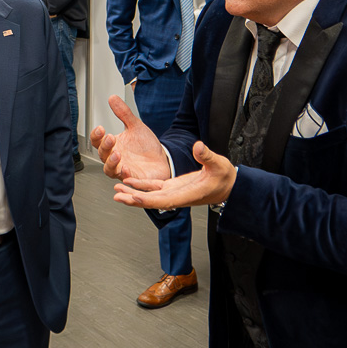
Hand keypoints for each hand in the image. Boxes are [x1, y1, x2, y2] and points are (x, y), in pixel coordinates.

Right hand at [87, 95, 169, 183]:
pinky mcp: (133, 178)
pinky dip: (125, 175)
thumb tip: (113, 98)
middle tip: (110, 138)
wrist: (162, 159)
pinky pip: (125, 179)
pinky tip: (127, 168)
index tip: (100, 129)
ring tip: (117, 154)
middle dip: (104, 146)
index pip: (97, 141)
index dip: (96, 136)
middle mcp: (115, 158)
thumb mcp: (136, 126)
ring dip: (111, 162)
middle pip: (102, 154)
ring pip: (110, 169)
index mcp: (113, 145)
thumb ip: (123, 113)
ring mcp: (123, 169)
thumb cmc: (146, 146)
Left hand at [113, 140, 237, 209]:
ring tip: (117, 190)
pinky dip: (141, 185)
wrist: (228, 185)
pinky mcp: (173, 187)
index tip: (134, 197)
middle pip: (151, 200)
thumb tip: (198, 147)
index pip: (164, 200)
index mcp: (187, 194)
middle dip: (134, 198)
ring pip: (149, 195)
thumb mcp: (219, 164)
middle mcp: (177, 196)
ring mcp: (174, 192)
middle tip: (117, 195)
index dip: (148, 199)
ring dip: (133, 193)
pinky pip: (153, 187)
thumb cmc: (225, 178)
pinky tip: (129, 181)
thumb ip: (207, 156)